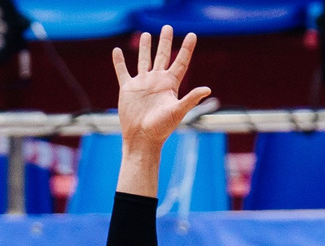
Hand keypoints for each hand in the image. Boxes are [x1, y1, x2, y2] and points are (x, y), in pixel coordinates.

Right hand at [113, 27, 211, 154]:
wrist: (142, 139)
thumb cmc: (161, 128)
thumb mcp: (178, 112)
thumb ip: (190, 99)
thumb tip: (207, 89)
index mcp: (170, 84)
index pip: (180, 62)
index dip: (187, 48)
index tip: (192, 35)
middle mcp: (157, 81)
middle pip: (162, 56)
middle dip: (165, 42)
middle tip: (167, 27)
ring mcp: (142, 84)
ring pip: (144, 60)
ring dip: (145, 48)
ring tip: (146, 35)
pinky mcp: (127, 89)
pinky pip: (122, 71)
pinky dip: (119, 62)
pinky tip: (117, 51)